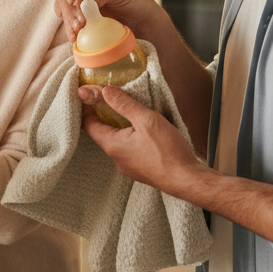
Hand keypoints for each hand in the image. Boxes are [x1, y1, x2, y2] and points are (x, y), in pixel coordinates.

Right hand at [53, 0, 164, 44]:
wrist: (142, 23)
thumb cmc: (137, 1)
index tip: (73, 0)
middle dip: (66, 4)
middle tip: (78, 22)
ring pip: (61, 1)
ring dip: (67, 17)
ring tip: (78, 31)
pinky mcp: (78, 10)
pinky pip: (66, 15)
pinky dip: (69, 25)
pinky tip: (75, 35)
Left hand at [79, 83, 206, 198]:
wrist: (187, 180)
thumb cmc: (167, 151)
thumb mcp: (146, 120)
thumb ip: (124, 104)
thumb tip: (105, 91)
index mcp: (112, 145)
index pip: (88, 124)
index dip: (85, 108)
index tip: (88, 94)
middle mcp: (116, 158)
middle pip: (100, 133)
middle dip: (101, 115)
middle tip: (106, 98)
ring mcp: (128, 166)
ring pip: (115, 141)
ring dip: (116, 126)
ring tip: (125, 110)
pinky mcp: (140, 169)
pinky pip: (127, 149)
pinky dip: (128, 136)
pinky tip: (141, 130)